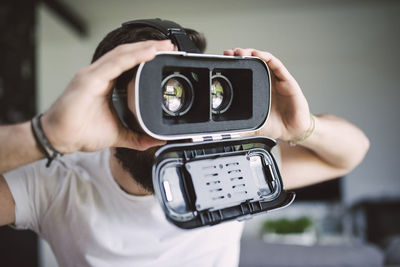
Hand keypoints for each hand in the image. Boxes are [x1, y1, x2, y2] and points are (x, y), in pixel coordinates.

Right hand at [41, 40, 173, 152]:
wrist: (60, 139)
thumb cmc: (81, 132)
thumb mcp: (118, 135)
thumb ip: (137, 137)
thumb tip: (156, 140)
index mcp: (105, 82)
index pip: (129, 62)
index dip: (146, 56)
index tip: (164, 55)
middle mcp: (99, 74)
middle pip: (127, 54)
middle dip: (149, 47)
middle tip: (168, 46)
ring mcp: (93, 74)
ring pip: (122, 54)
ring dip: (143, 48)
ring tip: (161, 46)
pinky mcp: (89, 79)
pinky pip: (114, 64)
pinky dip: (132, 57)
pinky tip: (147, 53)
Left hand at [224, 48, 310, 140]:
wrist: (292, 131)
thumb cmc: (275, 125)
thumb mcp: (253, 127)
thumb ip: (241, 128)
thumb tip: (227, 132)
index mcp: (257, 90)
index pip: (244, 73)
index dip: (234, 66)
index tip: (223, 61)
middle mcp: (266, 82)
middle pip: (252, 62)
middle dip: (240, 55)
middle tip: (229, 53)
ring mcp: (277, 80)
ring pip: (263, 60)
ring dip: (252, 53)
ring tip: (240, 52)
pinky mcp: (287, 81)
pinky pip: (276, 65)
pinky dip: (266, 57)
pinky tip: (257, 54)